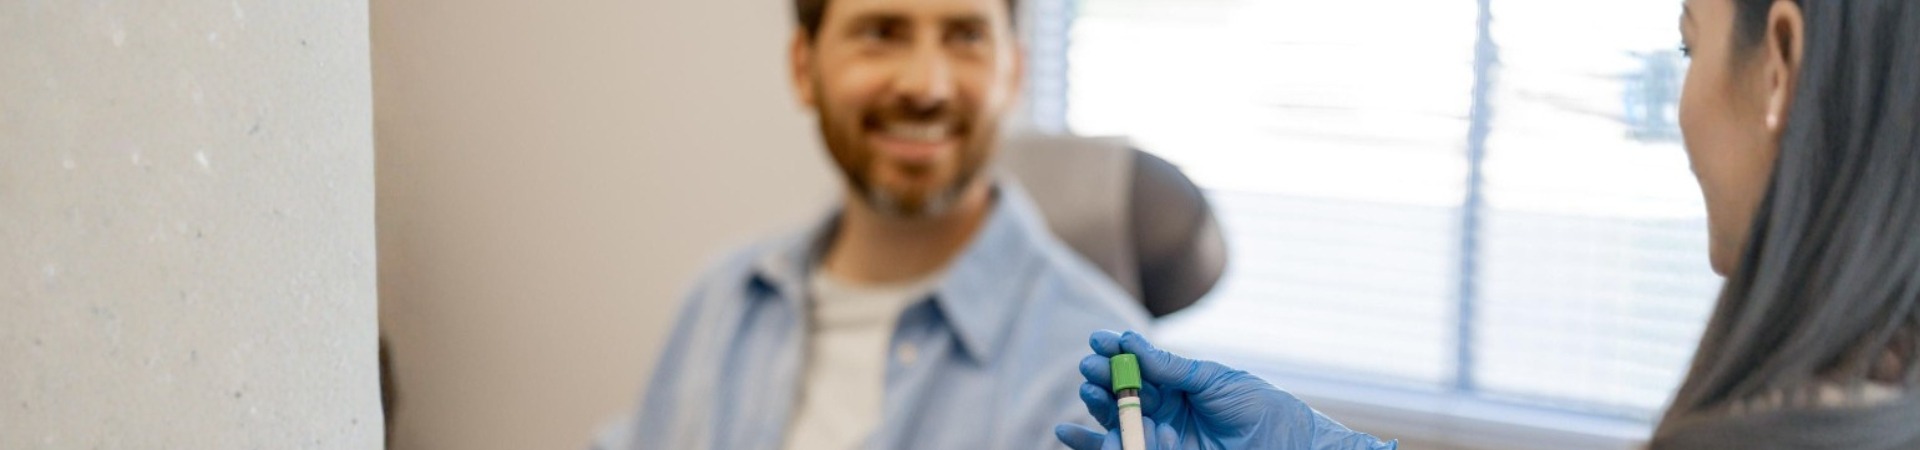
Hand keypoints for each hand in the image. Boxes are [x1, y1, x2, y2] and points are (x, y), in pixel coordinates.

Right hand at [1052, 331, 1395, 449]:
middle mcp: (1165, 410)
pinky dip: (1091, 443)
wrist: (1292, 449)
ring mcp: (1161, 436)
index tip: (1098, 340)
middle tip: (1091, 367)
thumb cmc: (1263, 409)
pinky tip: (1067, 433)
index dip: (1117, 352)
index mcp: (1179, 385)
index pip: (1139, 366)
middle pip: (1122, 392)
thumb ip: (1173, 367)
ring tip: (1089, 391)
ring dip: (1098, 406)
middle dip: (1103, 377)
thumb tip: (1131, 343)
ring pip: (1117, 421)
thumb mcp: (1217, 379)